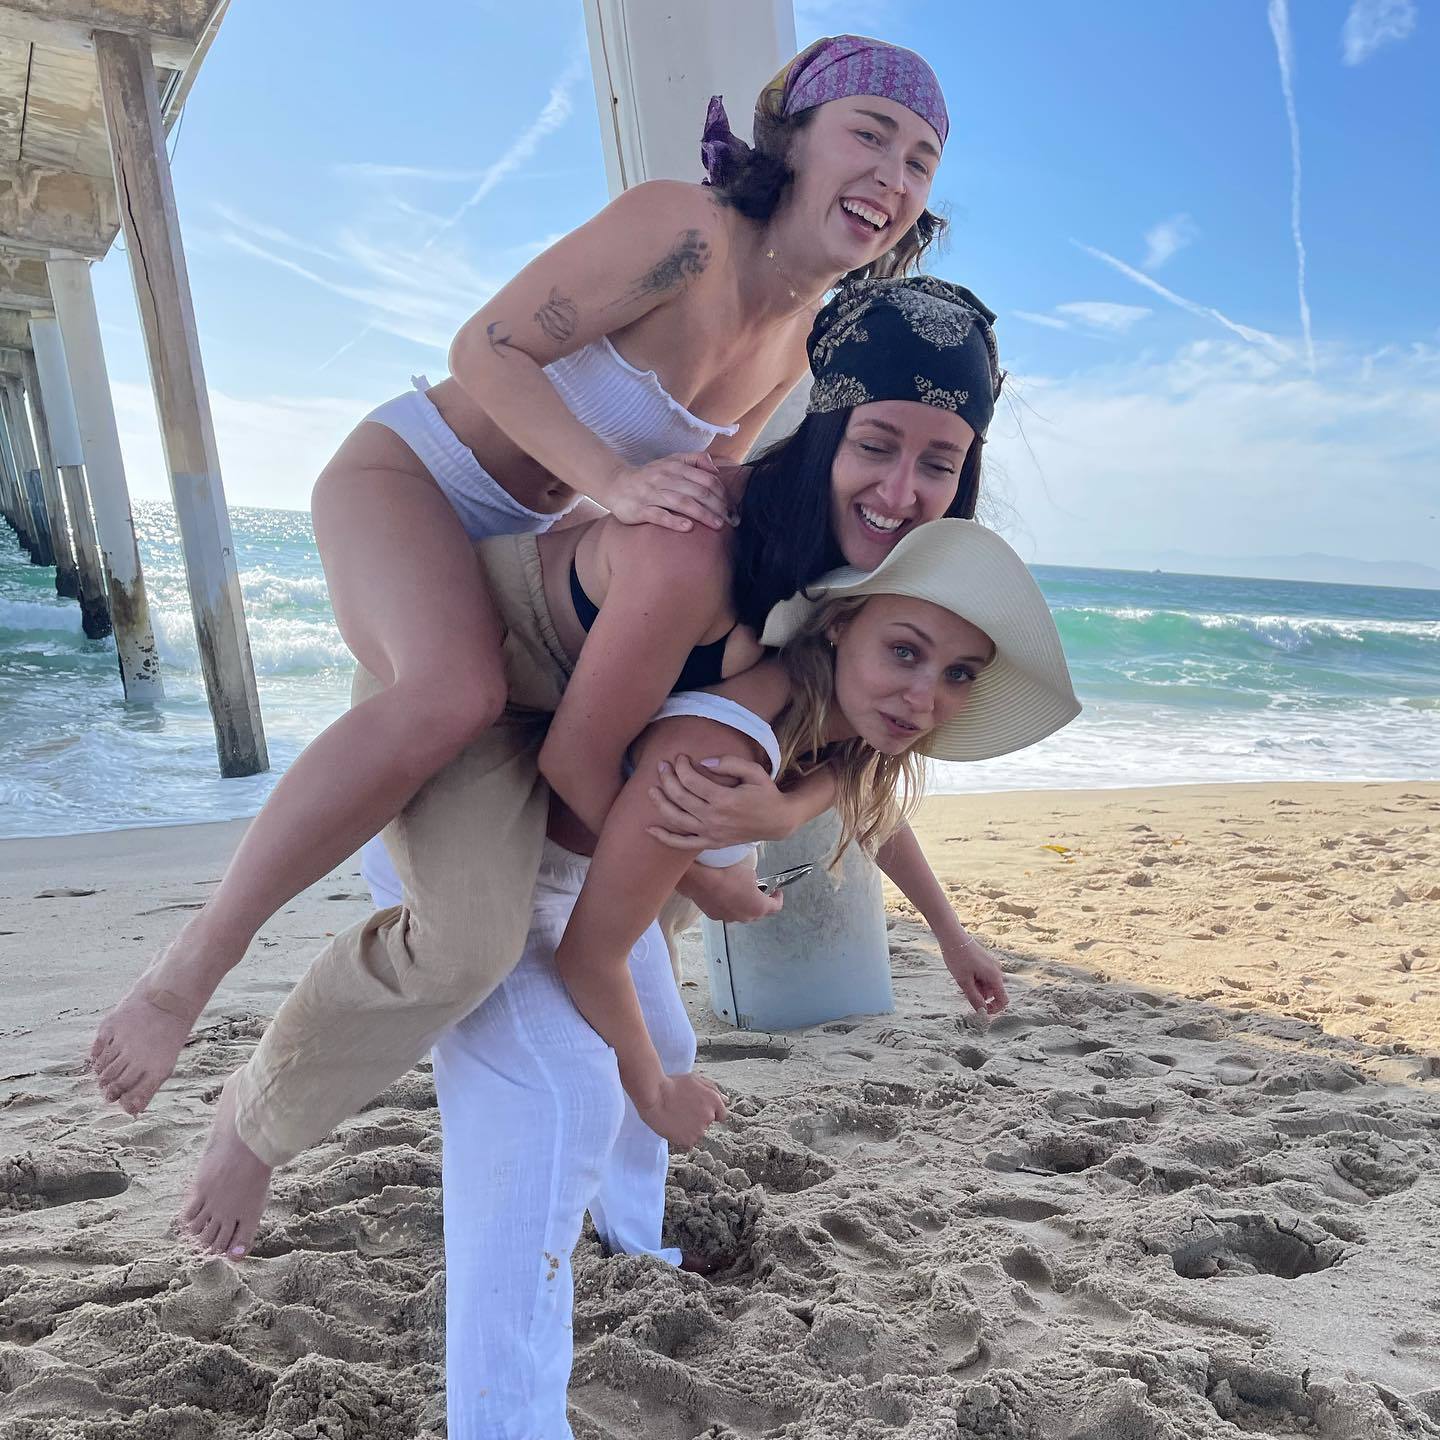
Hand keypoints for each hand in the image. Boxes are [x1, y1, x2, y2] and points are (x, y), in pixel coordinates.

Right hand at [603, 452, 734, 532]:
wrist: (616, 485)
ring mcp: (651, 494)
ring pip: (681, 502)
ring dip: (702, 514)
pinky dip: (674, 521)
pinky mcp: (639, 509)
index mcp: (675, 467)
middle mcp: (664, 478)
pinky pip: (658, 515)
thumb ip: (695, 460)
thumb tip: (716, 468)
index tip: (732, 508)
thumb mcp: (672, 461)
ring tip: (717, 525)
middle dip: (717, 506)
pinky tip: (688, 528)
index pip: (705, 478)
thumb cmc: (650, 476)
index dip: (722, 494)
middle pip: (697, 491)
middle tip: (731, 521)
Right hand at [635, 1071, 727, 1148]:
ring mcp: (699, 1130)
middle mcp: (710, 1116)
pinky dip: (681, 1139)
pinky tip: (673, 1127)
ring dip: (689, 1129)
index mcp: (714, 1100)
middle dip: (698, 1119)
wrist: (654, 1095)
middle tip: (682, 1111)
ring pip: (697, 1134)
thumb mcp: (695, 1079)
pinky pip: (688, 1144)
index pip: (721, 1115)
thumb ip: (713, 1090)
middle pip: (707, 1124)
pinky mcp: (688, 1140)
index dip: (710, 1112)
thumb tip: (726, 1100)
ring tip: (675, 1117)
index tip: (698, 1110)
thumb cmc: (672, 1084)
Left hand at [646, 754, 791, 848]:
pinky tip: (650, 829)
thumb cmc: (765, 793)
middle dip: (667, 778)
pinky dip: (665, 838)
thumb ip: (729, 763)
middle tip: (662, 766)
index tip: (680, 757)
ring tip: (652, 789)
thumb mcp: (754, 772)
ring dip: (660, 803)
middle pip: (680, 797)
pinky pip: (683, 844)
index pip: (691, 781)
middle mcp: (714, 818)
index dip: (681, 766)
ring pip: (676, 819)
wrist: (777, 821)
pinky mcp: (711, 843)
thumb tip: (703, 762)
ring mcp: (711, 833)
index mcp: (724, 799)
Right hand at [677, 856, 783, 923]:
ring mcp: (730, 918)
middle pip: (758, 912)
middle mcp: (746, 917)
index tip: (777, 891)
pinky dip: (728, 905)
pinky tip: (723, 893)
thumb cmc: (728, 875)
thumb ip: (755, 881)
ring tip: (738, 891)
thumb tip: (752, 883)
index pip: (776, 906)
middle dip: (760, 901)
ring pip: (741, 913)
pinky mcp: (715, 916)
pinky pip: (726, 911)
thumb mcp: (750, 872)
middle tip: (758, 890)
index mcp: (759, 907)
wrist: (702, 879)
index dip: (778, 898)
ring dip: (743, 904)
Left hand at [943, 935, 1008, 1018]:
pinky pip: (983, 976)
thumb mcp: (964, 982)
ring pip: (987, 985)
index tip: (980, 1010)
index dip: (994, 1009)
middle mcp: (996, 970)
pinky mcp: (985, 961)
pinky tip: (964, 973)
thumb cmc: (958, 958)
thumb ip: (975, 998)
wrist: (952, 936)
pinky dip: (975, 979)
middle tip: (964, 990)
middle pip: (993, 992)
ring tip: (962, 979)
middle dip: (981, 996)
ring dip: (976, 987)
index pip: (1003, 1000)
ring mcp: (991, 965)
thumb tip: (982, 1012)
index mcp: (995, 976)